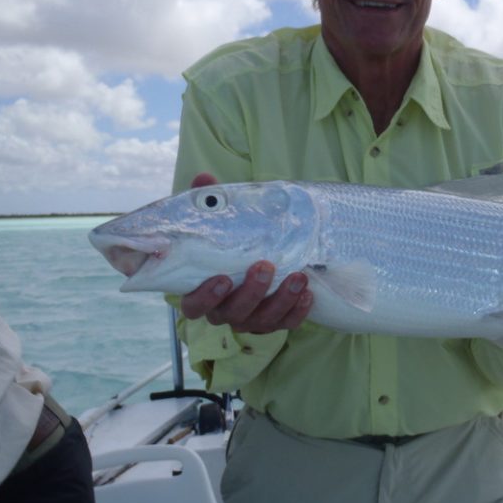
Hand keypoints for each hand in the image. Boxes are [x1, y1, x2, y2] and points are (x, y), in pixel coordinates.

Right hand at [179, 173, 313, 333]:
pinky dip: (297, 312)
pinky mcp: (273, 321)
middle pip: (233, 313)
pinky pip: (285, 324)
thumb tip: (204, 178)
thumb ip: (208, 202)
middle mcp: (223, 311)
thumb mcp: (217, 220)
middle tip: (265, 266)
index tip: (221, 278)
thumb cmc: (228, 239)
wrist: (256, 252)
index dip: (206, 297)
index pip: (194, 307)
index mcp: (200, 292)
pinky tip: (308, 293)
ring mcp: (249, 319)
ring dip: (281, 300)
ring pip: (262, 321)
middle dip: (251, 293)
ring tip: (299, 275)